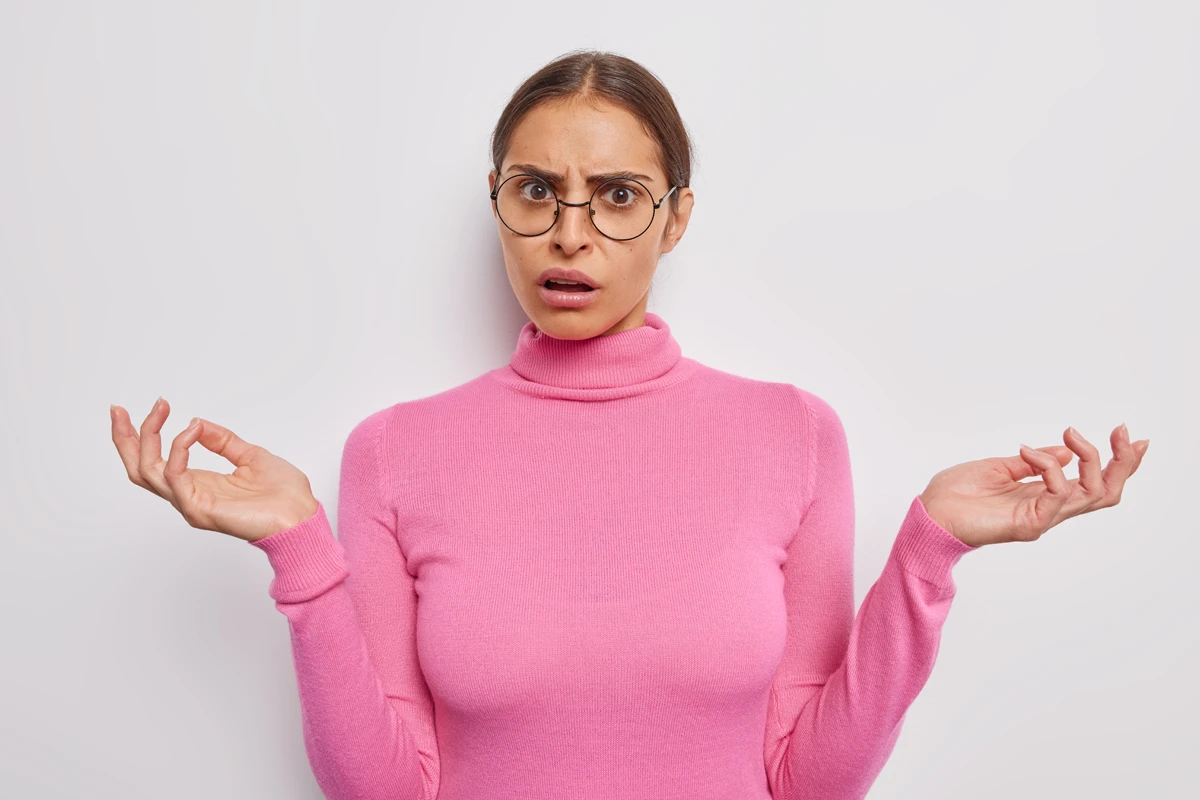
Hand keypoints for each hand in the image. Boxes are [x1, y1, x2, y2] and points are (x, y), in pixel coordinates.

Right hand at [111, 397, 320, 542]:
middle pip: (140, 468)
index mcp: (199, 483)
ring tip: (160, 409)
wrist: (302, 517)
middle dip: (125, 438)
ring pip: (147, 472)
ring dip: (149, 436)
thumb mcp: (250, 455)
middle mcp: (188, 494)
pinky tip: (191, 431)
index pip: (157, 461)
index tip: (149, 407)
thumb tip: (197, 422)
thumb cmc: (283, 495)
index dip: (143, 436)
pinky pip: (174, 477)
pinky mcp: (199, 509)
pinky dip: (178, 449)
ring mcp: (191, 503)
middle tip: (119, 410)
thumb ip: (223, 441)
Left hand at [918, 424, 1148, 547]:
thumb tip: (1065, 452)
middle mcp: (1049, 508)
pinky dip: (1049, 467)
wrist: (930, 514)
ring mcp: (1042, 518)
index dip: (1119, 463)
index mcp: (1044, 495)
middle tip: (1122, 432)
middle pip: (1106, 492)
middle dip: (1123, 462)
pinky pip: (1057, 495)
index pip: (1093, 482)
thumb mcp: (1000, 467)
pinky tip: (1027, 452)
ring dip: (1090, 458)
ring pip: (1093, 495)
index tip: (1130, 436)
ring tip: (1071, 434)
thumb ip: (1034, 462)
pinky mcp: (1029, 524)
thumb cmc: (957, 493)